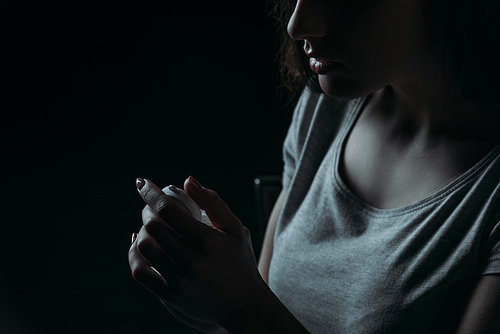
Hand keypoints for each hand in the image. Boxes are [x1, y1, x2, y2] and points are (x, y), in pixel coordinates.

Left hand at [128, 176, 263, 330]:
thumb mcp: (234, 228)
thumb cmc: (239, 261)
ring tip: (151, 229)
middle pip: (152, 226)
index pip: (168, 210)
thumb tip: (188, 181)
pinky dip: (134, 255)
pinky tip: (140, 246)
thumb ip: (212, 202)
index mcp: (207, 240)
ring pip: (144, 246)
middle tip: (152, 209)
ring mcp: (179, 280)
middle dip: (147, 211)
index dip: (151, 193)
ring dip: (143, 232)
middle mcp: (191, 260)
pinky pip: (139, 271)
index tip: (142, 183)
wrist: (244, 305)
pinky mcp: (170, 296)